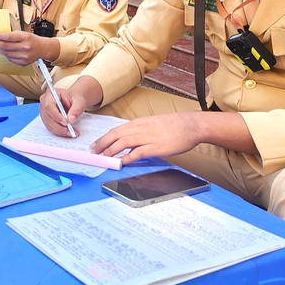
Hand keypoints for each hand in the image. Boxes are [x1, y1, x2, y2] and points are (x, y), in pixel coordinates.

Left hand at [0, 30, 55, 65]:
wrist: (43, 48)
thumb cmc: (32, 39)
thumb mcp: (23, 33)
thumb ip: (12, 35)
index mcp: (25, 37)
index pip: (8, 37)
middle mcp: (25, 48)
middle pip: (5, 46)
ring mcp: (24, 57)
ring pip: (6, 53)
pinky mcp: (23, 63)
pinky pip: (9, 59)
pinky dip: (5, 54)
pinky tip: (3, 50)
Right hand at [40, 86, 88, 136]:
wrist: (74, 100)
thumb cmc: (75, 98)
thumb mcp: (79, 101)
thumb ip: (76, 109)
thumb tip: (71, 120)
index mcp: (50, 94)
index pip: (48, 106)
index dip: (56, 115)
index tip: (66, 122)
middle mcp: (44, 102)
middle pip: (48, 117)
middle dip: (59, 126)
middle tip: (71, 131)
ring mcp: (44, 112)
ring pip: (49, 124)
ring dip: (60, 131)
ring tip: (72, 132)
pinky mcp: (47, 119)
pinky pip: (51, 127)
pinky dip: (60, 132)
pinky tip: (68, 132)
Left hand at [90, 112, 204, 164]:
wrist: (191, 125)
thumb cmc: (174, 126)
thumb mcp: (152, 124)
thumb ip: (140, 132)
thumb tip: (128, 143)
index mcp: (139, 123)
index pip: (116, 130)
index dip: (104, 138)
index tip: (95, 145)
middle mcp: (141, 128)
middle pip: (116, 135)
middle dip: (102, 144)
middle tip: (94, 152)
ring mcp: (148, 137)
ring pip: (123, 142)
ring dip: (111, 150)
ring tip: (103, 157)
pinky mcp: (157, 147)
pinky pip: (138, 152)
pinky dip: (128, 157)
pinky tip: (121, 162)